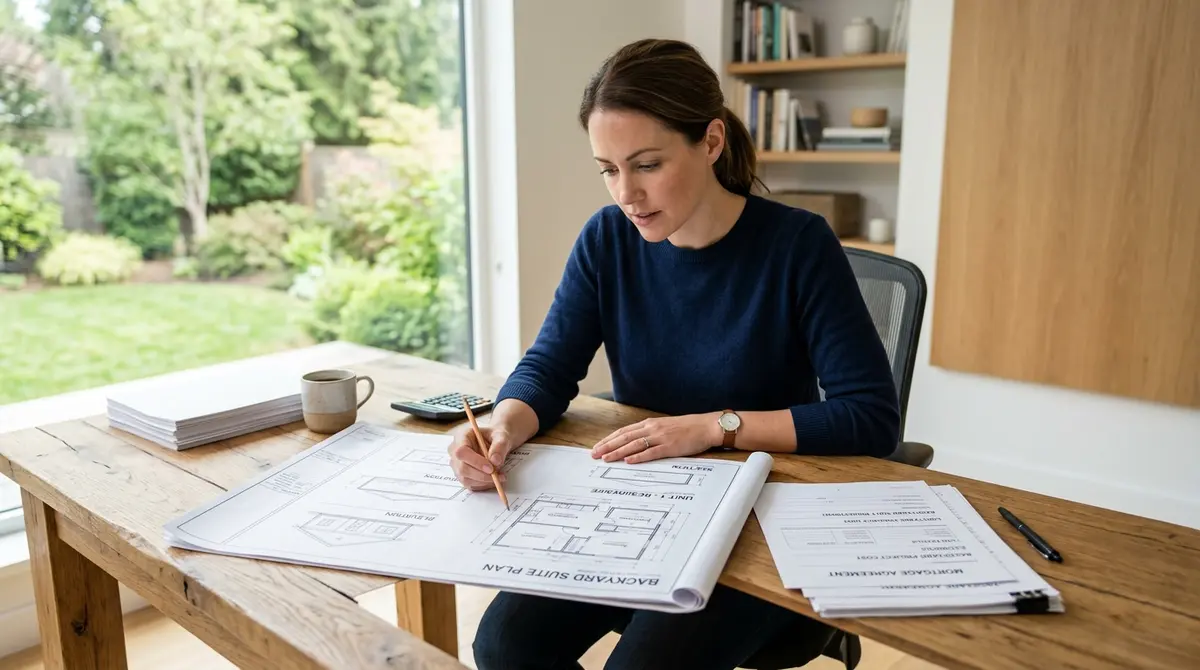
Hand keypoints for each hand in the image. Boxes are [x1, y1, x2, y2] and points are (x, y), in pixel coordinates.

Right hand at [447, 422, 518, 490]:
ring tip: (500, 477)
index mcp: (462, 437)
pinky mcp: (462, 475)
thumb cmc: (496, 436)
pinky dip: (483, 485)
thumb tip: (495, 461)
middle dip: (481, 475)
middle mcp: (455, 451)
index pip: (462, 452)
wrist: (496, 442)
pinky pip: (470, 485)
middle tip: (498, 476)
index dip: (475, 462)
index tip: (491, 468)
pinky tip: (494, 480)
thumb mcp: (502, 436)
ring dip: (484, 481)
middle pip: (462, 468)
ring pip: (466, 479)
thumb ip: (500, 446)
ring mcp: (457, 465)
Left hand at [591, 414, 719, 463]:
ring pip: (634, 444)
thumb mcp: (665, 427)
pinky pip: (651, 452)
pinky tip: (628, 461)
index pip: (624, 431)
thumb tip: (635, 444)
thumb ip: (650, 433)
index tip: (598, 446)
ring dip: (618, 452)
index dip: (609, 439)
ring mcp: (661, 437)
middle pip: (625, 437)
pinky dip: (638, 456)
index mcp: (650, 423)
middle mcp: (652, 428)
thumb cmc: (688, 428)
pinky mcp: (670, 447)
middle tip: (594, 454)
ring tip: (605, 458)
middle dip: (608, 446)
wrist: (706, 426)